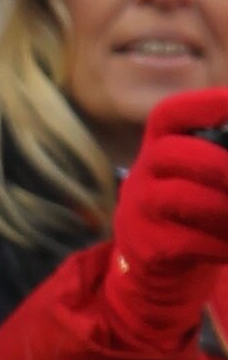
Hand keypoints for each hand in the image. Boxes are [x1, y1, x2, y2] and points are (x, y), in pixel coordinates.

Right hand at [101, 88, 227, 352]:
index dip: (204, 104)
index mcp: (158, 142)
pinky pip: (188, 241)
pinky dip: (221, 243)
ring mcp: (140, 211)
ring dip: (223, 206)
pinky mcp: (149, 247)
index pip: (171, 113)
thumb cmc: (190, 195)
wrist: (151, 255)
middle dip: (217, 162)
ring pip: (179, 198)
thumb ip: (219, 148)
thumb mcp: (196, 165)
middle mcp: (142, 171)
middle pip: (170, 153)